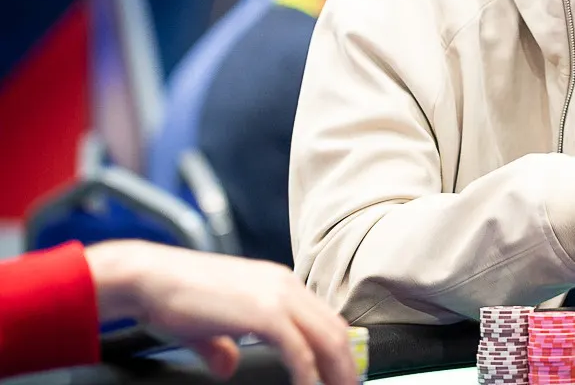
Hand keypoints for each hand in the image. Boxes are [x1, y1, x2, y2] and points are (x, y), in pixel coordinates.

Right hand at [85, 241, 358, 384]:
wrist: (149, 279)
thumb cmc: (172, 297)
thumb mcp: (208, 324)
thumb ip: (223, 346)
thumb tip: (228, 366)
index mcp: (278, 283)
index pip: (324, 318)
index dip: (338, 349)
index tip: (341, 374)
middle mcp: (285, 285)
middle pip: (334, 329)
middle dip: (346, 366)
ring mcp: (278, 296)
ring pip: (327, 339)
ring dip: (337, 373)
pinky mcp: (265, 313)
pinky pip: (300, 351)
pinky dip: (310, 375)